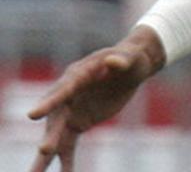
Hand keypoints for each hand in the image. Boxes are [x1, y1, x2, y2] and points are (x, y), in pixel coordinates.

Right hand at [27, 26, 164, 171]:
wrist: (130, 67)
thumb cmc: (130, 59)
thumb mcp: (130, 58)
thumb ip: (121, 60)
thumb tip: (113, 61)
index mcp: (78, 74)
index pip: (63, 90)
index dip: (49, 102)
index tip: (33, 115)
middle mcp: (68, 94)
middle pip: (57, 116)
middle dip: (51, 133)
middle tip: (45, 150)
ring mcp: (71, 110)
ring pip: (57, 134)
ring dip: (48, 154)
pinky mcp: (78, 122)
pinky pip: (69, 143)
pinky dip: (66, 159)